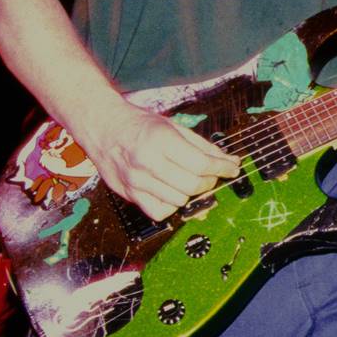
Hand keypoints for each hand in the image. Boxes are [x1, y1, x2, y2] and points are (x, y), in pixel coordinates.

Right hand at [80, 103, 240, 219]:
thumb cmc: (139, 125)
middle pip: (192, 185)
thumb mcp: (173, 126)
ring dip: (191, 192)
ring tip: (188, 179)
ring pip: (179, 200)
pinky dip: (171, 205)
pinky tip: (171, 191)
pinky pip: (159, 212)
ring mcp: (136, 181)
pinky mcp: (129, 194)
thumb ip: (202, 145)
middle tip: (212, 174)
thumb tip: (229, 161)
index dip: (222, 168)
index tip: (232, 168)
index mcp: (161, 140)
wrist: (103, 128)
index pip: (201, 163)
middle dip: (210, 181)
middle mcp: (147, 162)